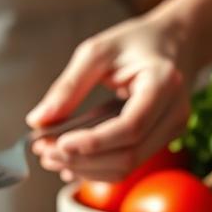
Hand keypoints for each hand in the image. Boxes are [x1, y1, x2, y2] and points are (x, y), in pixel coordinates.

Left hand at [27, 13, 192, 182]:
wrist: (171, 43)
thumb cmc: (135, 43)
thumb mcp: (97, 52)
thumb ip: (68, 87)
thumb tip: (37, 120)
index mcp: (163, 83)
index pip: (131, 127)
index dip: (93, 142)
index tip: (58, 144)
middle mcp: (174, 112)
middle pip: (129, 154)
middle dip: (82, 160)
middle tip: (44, 152)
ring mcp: (171, 130)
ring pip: (127, 166)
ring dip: (84, 169)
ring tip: (50, 157)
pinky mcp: (160, 140)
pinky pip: (127, 164)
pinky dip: (95, 168)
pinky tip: (69, 162)